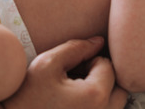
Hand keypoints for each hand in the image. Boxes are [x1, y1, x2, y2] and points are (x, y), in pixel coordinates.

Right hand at [0, 37, 127, 108]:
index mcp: (95, 95)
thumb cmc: (25, 98)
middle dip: (103, 78)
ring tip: (76, 92)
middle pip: (119, 88)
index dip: (90, 61)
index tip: (71, 68)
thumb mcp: (47, 64)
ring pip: (115, 105)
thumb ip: (75, 48)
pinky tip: (74, 105)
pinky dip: (95, 107)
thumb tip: (98, 42)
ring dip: (101, 94)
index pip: (108, 66)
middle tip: (78, 78)